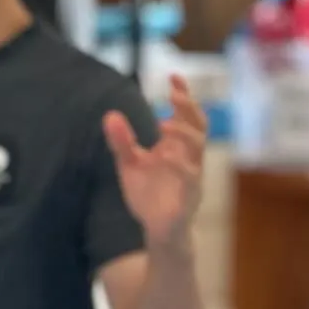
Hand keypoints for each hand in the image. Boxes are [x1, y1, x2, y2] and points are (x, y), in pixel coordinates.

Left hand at [104, 75, 205, 251]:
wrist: (157, 231)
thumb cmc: (149, 195)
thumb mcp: (129, 165)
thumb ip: (121, 142)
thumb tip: (110, 114)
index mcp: (178, 148)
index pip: (187, 116)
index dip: (184, 96)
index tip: (174, 76)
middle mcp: (189, 159)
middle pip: (198, 126)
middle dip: (189, 109)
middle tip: (174, 95)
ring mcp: (191, 178)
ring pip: (197, 150)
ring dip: (183, 134)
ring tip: (163, 124)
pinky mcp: (187, 199)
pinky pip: (190, 179)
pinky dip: (180, 167)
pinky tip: (165, 156)